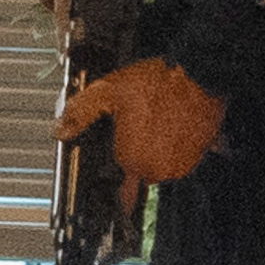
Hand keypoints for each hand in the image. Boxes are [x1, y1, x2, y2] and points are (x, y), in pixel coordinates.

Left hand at [60, 58, 226, 186]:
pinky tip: (172, 124)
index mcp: (133, 159)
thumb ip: (80, 113)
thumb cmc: (158, 82)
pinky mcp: (203, 152)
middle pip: (142, 172)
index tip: (120, 182)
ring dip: (159, 150)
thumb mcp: (107, 91)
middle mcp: (159, 168)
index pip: (123, 191)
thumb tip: (61, 130)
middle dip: (138, 156)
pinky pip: (185, 154)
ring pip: (164, 164)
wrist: (199, 74)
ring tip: (155, 123)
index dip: (118, 181)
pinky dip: (179, 143)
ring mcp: (184, 163)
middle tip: (137, 130)